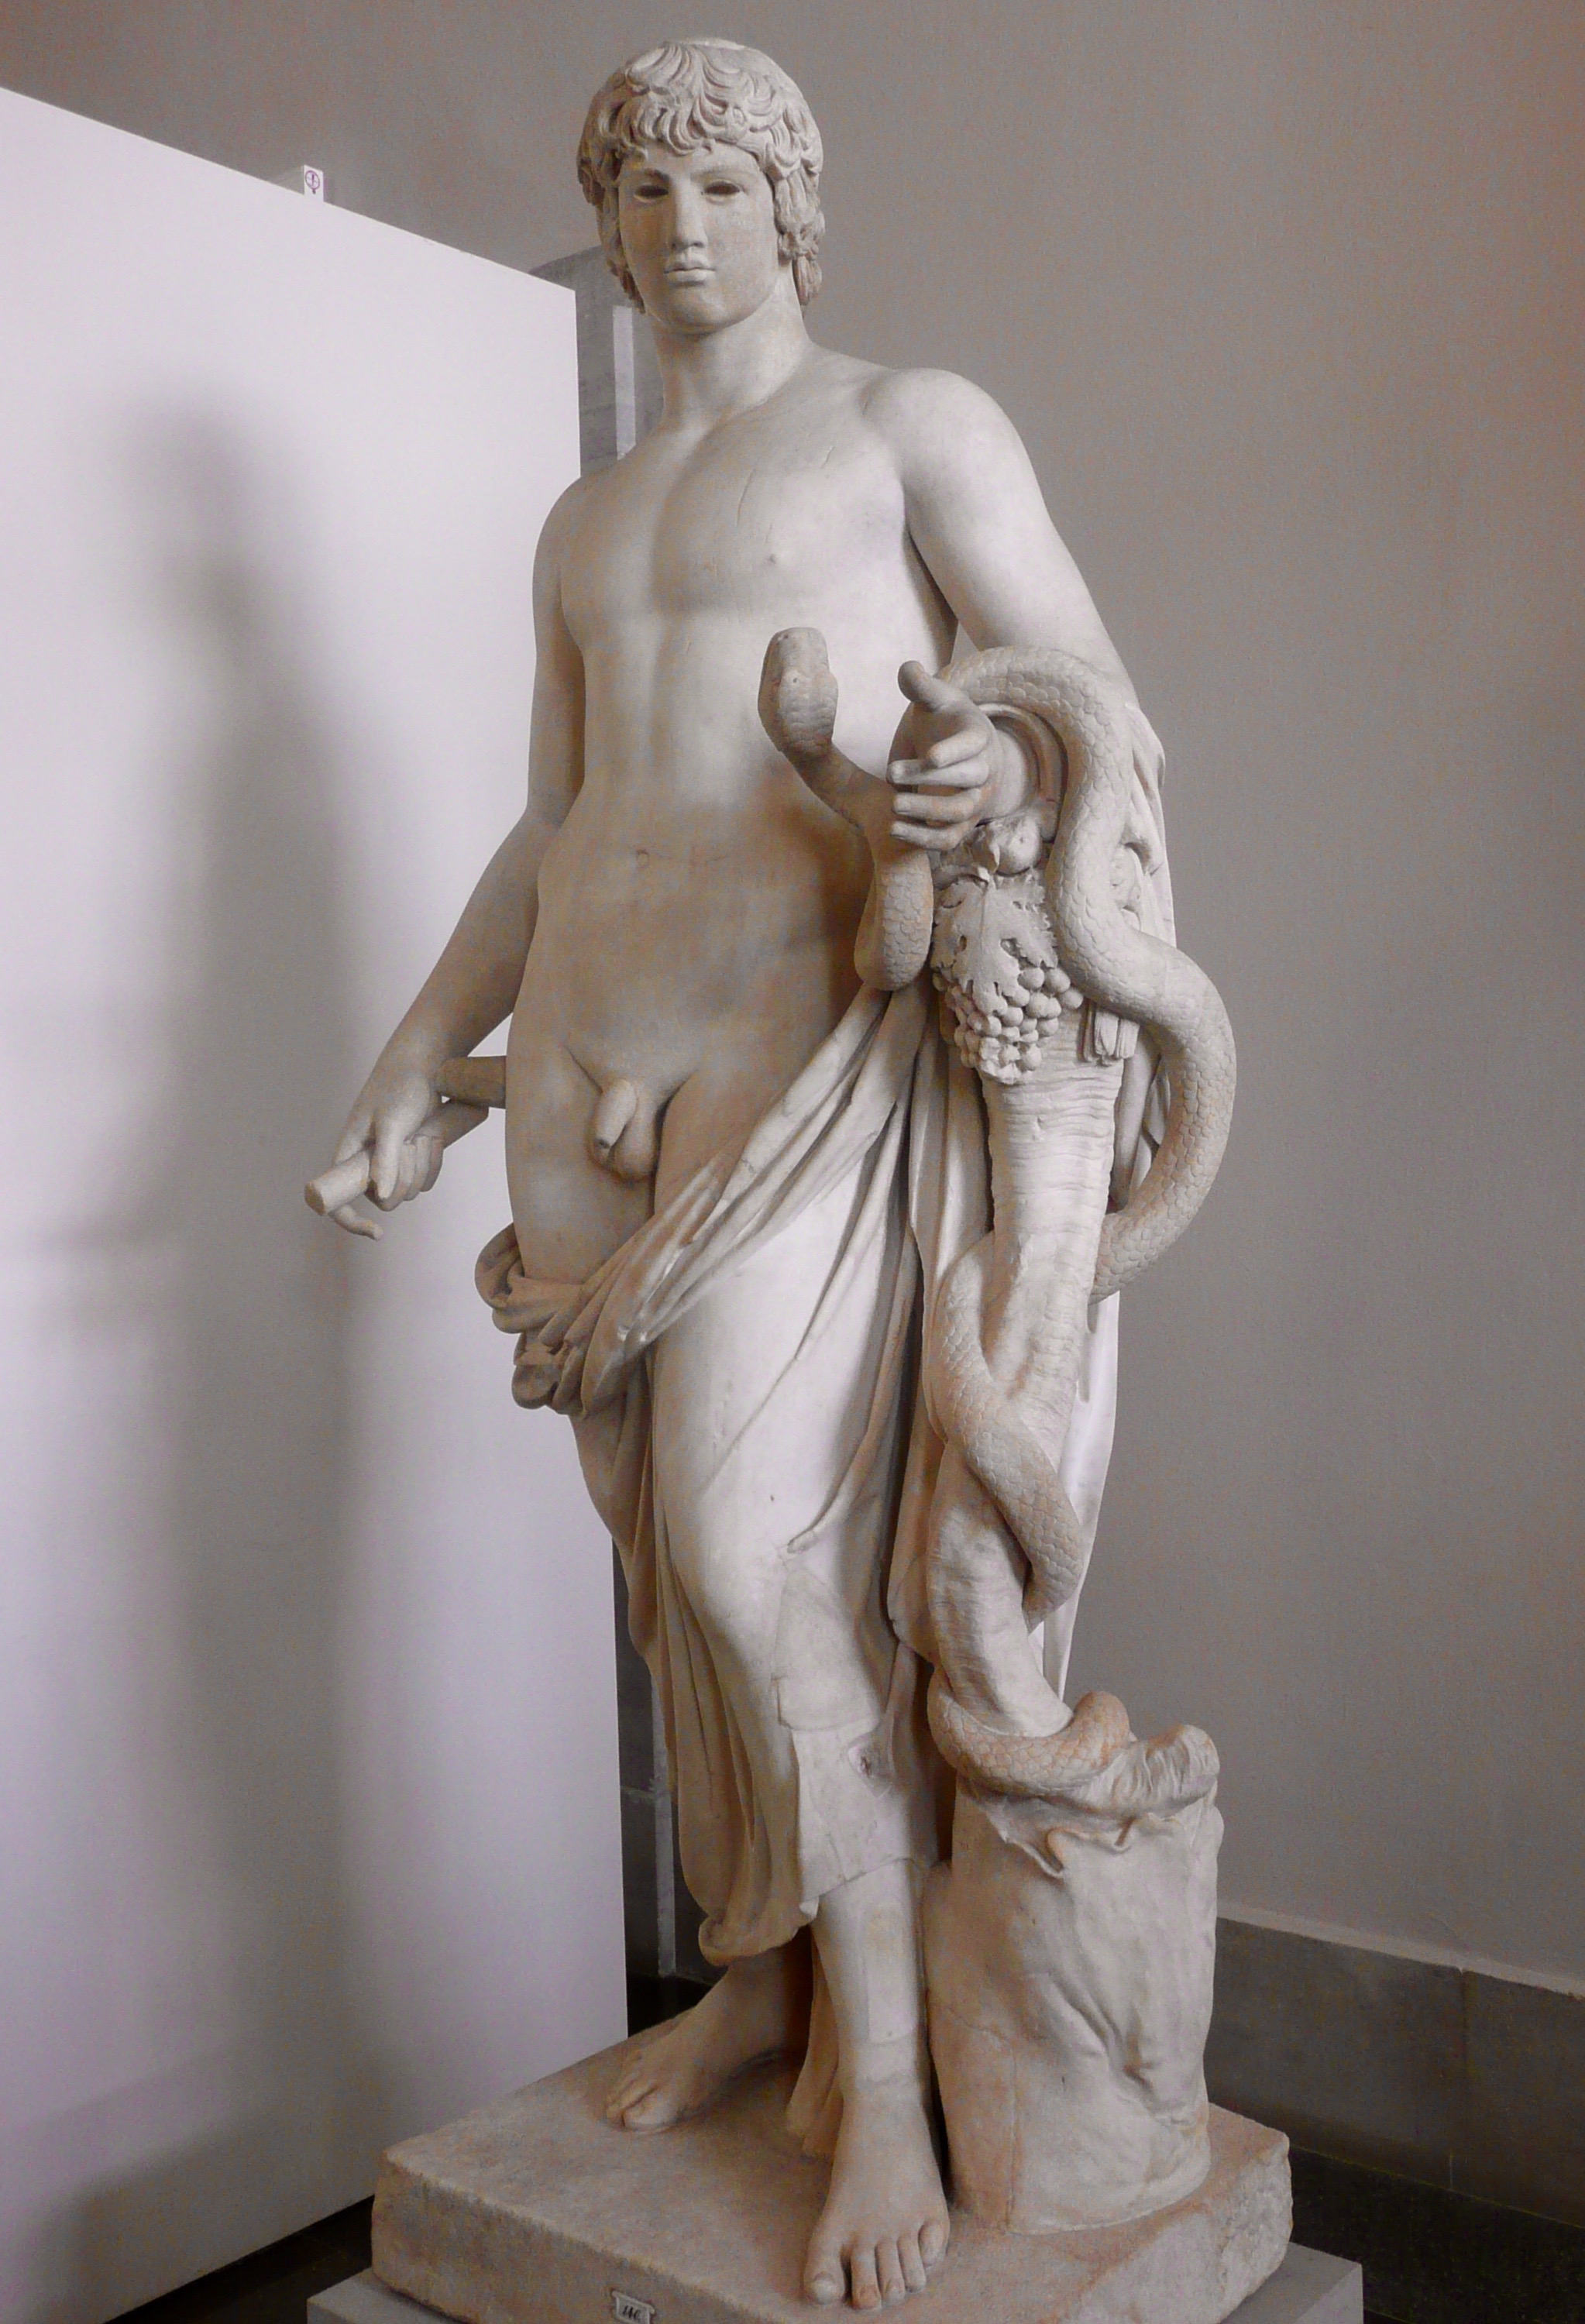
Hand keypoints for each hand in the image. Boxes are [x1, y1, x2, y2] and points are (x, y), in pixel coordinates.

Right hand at [329, 1057, 444, 1234]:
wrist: (425, 1066)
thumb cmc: (400, 1087)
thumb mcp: (391, 1122)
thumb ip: (385, 1158)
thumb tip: (381, 1196)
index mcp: (349, 1153)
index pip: (337, 1200)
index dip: (351, 1222)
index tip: (377, 1232)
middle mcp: (366, 1162)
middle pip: (387, 1199)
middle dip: (405, 1176)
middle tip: (411, 1142)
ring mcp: (390, 1162)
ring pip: (409, 1189)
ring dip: (422, 1165)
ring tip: (421, 1132)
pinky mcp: (411, 1158)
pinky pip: (425, 1179)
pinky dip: (433, 1162)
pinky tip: (433, 1137)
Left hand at [886, 663, 1032, 852]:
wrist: (960, 751)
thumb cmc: (944, 721)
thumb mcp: (935, 699)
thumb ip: (921, 685)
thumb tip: (908, 669)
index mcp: (978, 736)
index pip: (973, 745)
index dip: (955, 752)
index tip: (931, 755)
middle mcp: (984, 771)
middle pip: (966, 781)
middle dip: (930, 779)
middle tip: (891, 772)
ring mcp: (975, 800)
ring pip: (959, 814)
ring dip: (926, 812)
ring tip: (893, 805)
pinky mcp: (961, 824)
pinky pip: (948, 839)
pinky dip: (924, 840)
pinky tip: (894, 830)